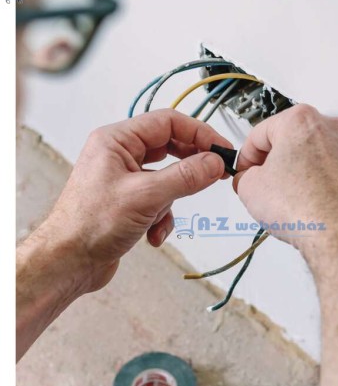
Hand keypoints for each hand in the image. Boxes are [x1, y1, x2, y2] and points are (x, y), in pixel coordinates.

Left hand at [42, 108, 229, 292]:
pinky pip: (159, 201)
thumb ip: (185, 176)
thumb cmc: (89, 225)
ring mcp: (125, 179)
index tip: (221, 149)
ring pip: (167, 178)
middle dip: (190, 167)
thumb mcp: (146, 196)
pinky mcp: (129, 201)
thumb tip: (214, 162)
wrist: (69, 262)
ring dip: (171, 201)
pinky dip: (162, 218)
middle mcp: (120, 155)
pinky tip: (153, 234)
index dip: (199, 133)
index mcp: (117, 141)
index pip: (168, 123)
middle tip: (215, 173)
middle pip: (169, 148)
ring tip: (163, 215)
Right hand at [233, 104, 337, 253]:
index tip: (245, 170)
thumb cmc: (304, 208)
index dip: (246, 155)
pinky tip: (313, 204)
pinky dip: (324, 185)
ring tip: (290, 198)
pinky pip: (337, 174)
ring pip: (317, 156)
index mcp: (300, 122)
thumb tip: (249, 180)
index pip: (261, 133)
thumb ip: (244, 177)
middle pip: (292, 140)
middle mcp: (331, 129)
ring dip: (301, 172)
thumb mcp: (250, 189)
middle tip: (264, 184)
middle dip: (276, 161)